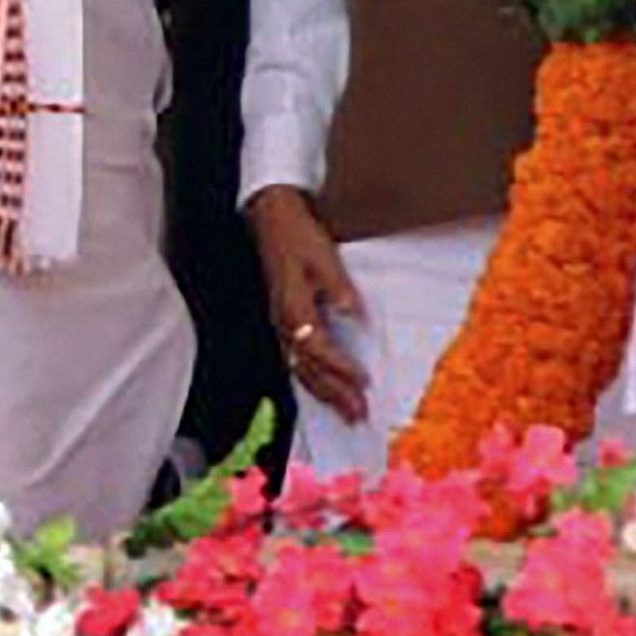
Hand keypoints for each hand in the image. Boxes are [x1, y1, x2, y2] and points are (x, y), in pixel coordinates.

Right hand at [244, 187, 372, 424]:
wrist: (272, 221)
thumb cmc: (299, 237)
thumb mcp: (324, 256)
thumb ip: (338, 288)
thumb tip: (354, 314)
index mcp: (294, 308)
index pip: (318, 347)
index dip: (341, 366)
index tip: (363, 380)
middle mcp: (283, 323)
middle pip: (309, 368)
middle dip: (335, 393)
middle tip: (358, 414)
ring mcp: (280, 326)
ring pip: (301, 370)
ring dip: (325, 394)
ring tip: (347, 413)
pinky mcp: (282, 324)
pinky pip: (296, 361)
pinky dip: (313, 381)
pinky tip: (325, 392)